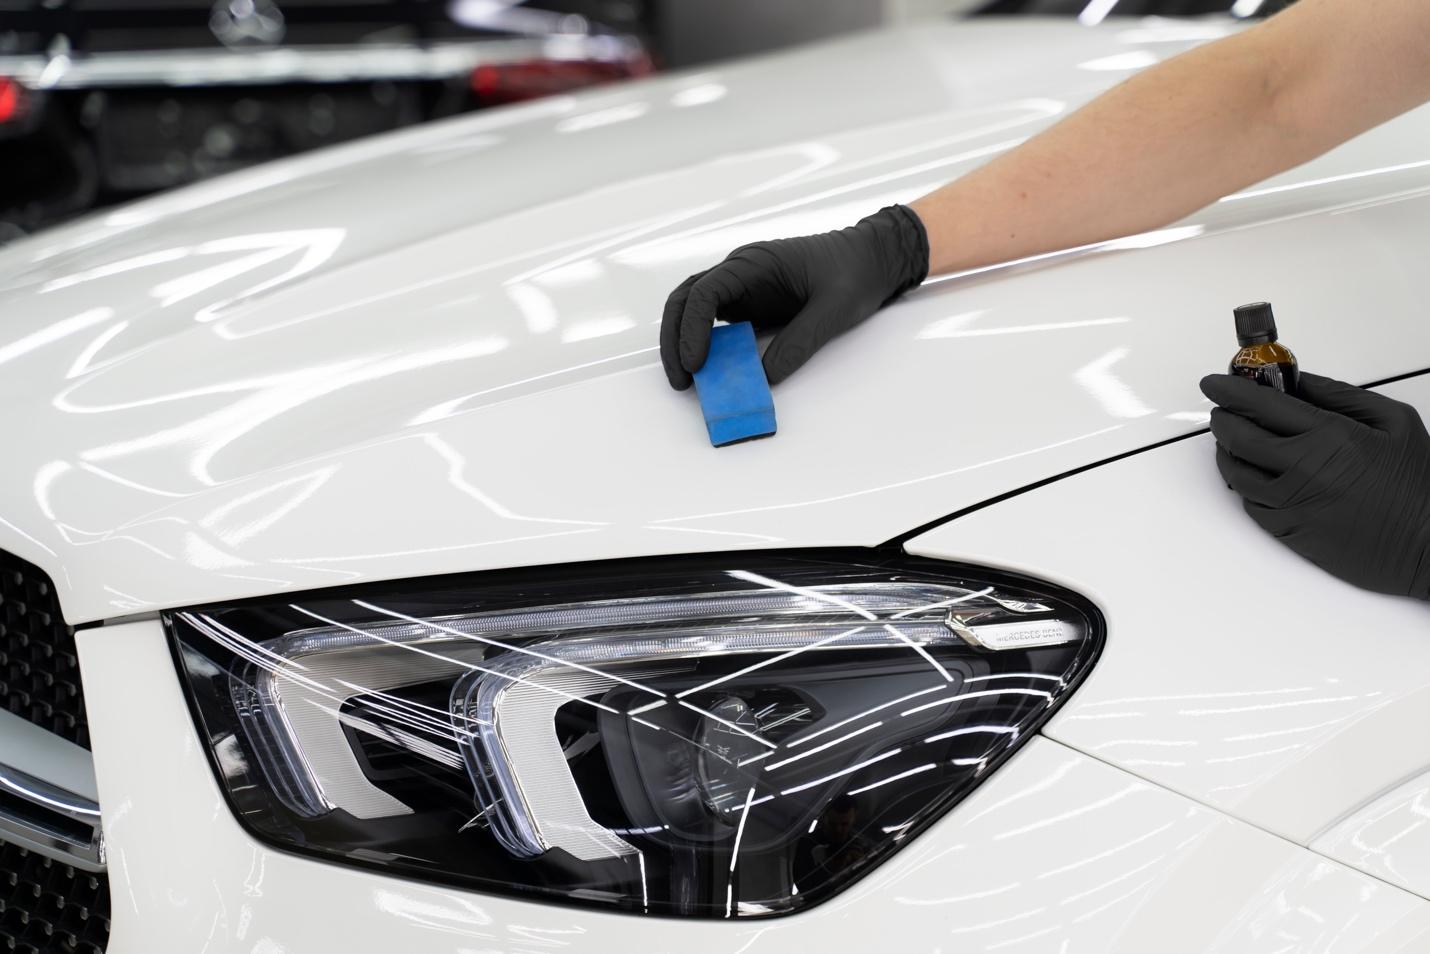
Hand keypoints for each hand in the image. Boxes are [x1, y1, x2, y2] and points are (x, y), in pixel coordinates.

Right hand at [660, 205, 928, 389]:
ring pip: (693, 311)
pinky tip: (711, 374)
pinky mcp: (750, 306)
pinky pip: (716, 326)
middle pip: (686, 299)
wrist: (872, 260)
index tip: (697, 364)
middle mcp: (740, 272)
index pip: (705, 291)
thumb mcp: (834, 310)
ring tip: (688, 382)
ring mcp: (742, 289)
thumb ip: (799, 343)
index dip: (693, 328)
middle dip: (675, 339)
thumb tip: (764, 378)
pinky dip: (707, 348)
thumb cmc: (855, 273)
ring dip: (683, 343)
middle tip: (681, 381)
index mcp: (755, 263)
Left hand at [1200, 372, 1429, 597]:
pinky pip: (1250, 505)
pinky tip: (1253, 475)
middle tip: (1222, 410)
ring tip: (1232, 441)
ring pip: (1236, 473)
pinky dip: (1244, 485)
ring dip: (1226, 452)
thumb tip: (1299, 382)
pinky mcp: (1289, 532)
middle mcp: (1302, 469)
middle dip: (1223, 419)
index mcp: (1328, 436)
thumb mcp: (1393, 421)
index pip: (1260, 405)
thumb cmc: (1419, 486)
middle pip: (1237, 438)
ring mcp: (1291, 504)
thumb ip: (1339, 396)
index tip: (1215, 383)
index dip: (1230, 390)